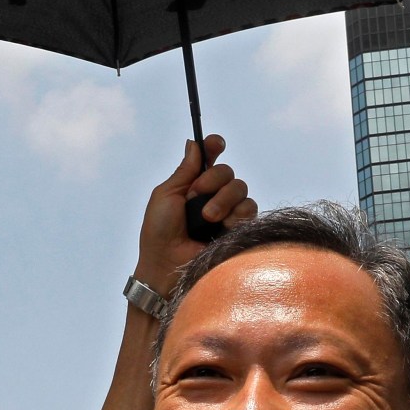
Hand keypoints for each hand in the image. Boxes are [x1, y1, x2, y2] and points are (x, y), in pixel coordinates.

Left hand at [136, 136, 253, 294]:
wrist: (167, 266)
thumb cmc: (159, 233)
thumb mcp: (166, 195)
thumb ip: (183, 171)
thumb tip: (193, 143)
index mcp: (192, 185)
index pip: (209, 158)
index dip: (214, 147)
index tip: (216, 144)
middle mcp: (212, 196)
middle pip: (228, 172)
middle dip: (214, 179)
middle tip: (198, 194)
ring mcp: (227, 213)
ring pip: (241, 189)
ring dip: (224, 199)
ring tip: (208, 218)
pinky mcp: (239, 229)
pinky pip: (250, 209)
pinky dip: (237, 214)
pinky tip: (223, 226)